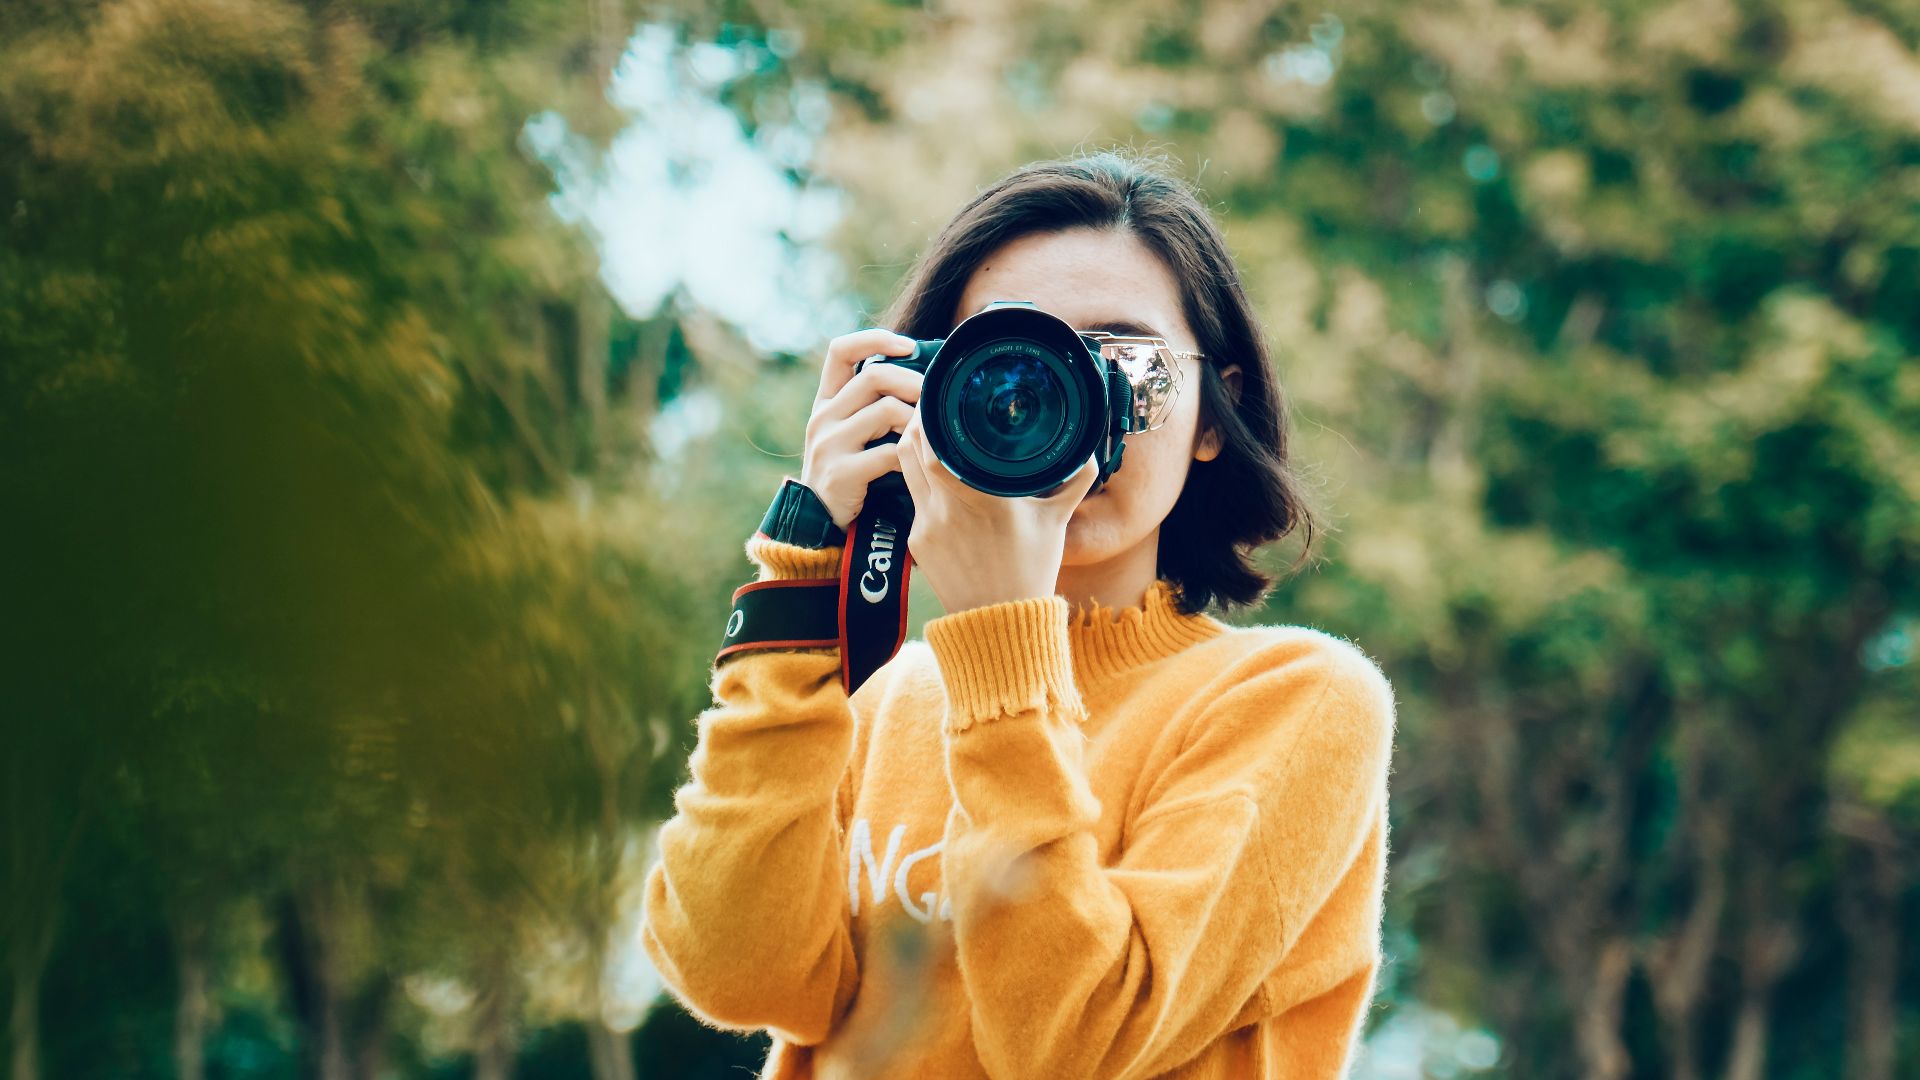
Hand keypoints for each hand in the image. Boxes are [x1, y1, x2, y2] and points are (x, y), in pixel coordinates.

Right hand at [799, 329, 925, 528]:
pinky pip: (889, 453)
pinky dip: (911, 456)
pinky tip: (918, 463)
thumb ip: (874, 406)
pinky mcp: (841, 472)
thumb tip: (926, 377)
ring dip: (917, 420)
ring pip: (886, 410)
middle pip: (874, 376)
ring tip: (929, 434)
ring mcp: (829, 444)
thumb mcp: (853, 433)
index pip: (841, 350)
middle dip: (914, 382)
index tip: (910, 346)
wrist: (820, 524)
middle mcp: (823, 416)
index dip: (875, 339)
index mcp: (827, 401)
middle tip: (937, 397)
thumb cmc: (850, 473)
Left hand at [896, 408, 1099, 614]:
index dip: (929, 417)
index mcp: (983, 498)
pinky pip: (911, 496)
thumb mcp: (1057, 521)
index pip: (936, 447)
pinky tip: (931, 472)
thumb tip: (1090, 449)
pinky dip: (918, 479)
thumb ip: (1075, 480)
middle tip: (931, 405)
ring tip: (926, 430)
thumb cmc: (1031, 570)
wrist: (999, 622)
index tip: (940, 397)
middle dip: (917, 422)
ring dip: (911, 446)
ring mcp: (926, 525)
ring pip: (904, 469)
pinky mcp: (915, 541)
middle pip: (910, 448)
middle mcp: (947, 509)